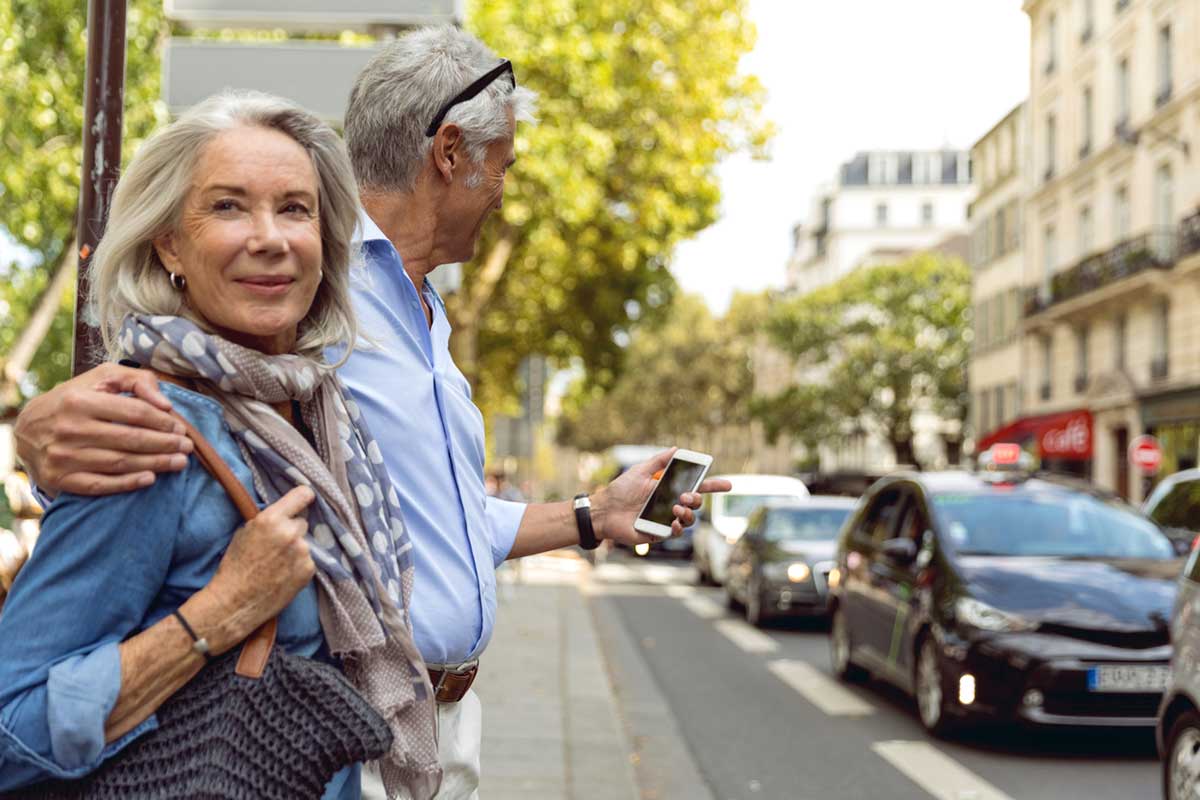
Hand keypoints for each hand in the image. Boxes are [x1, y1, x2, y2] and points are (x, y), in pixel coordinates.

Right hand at [14, 363, 192, 496]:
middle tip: (187, 448)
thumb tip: (165, 403)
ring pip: (120, 463)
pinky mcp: (60, 478)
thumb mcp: (101, 378)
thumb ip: (136, 380)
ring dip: (155, 464)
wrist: (27, 429)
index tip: (181, 428)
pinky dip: (127, 484)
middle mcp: (70, 428)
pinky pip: (100, 485)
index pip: (134, 413)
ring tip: (179, 463)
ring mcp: (64, 456)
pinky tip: (150, 479)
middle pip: (131, 440)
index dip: (162, 422)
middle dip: (165, 445)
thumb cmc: (74, 399)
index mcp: (80, 401)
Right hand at [197, 486, 316, 652]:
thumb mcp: (246, 532)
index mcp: (272, 519)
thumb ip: (269, 519)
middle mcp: (290, 533)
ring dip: (296, 549)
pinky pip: (308, 560)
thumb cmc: (235, 566)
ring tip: (277, 564)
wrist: (235, 601)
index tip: (305, 500)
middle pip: (302, 522)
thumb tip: (288, 511)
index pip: (303, 494)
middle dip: (293, 530)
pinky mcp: (308, 569)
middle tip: (277, 544)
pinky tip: (283, 574)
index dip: (304, 497)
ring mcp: (302, 552)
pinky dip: (299, 565)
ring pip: (305, 543)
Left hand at [592, 448, 732, 546]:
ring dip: (688, 513)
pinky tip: (672, 522)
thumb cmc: (620, 490)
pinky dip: (678, 527)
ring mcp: (666, 519)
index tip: (728, 485)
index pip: (696, 487)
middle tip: (686, 496)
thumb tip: (677, 449)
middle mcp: (670, 504)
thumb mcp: (640, 471)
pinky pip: (676, 532)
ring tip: (676, 508)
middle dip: (697, 499)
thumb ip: (659, 461)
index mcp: (669, 489)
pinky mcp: (658, 533)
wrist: (604, 510)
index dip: (713, 486)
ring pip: (689, 519)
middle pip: (696, 503)